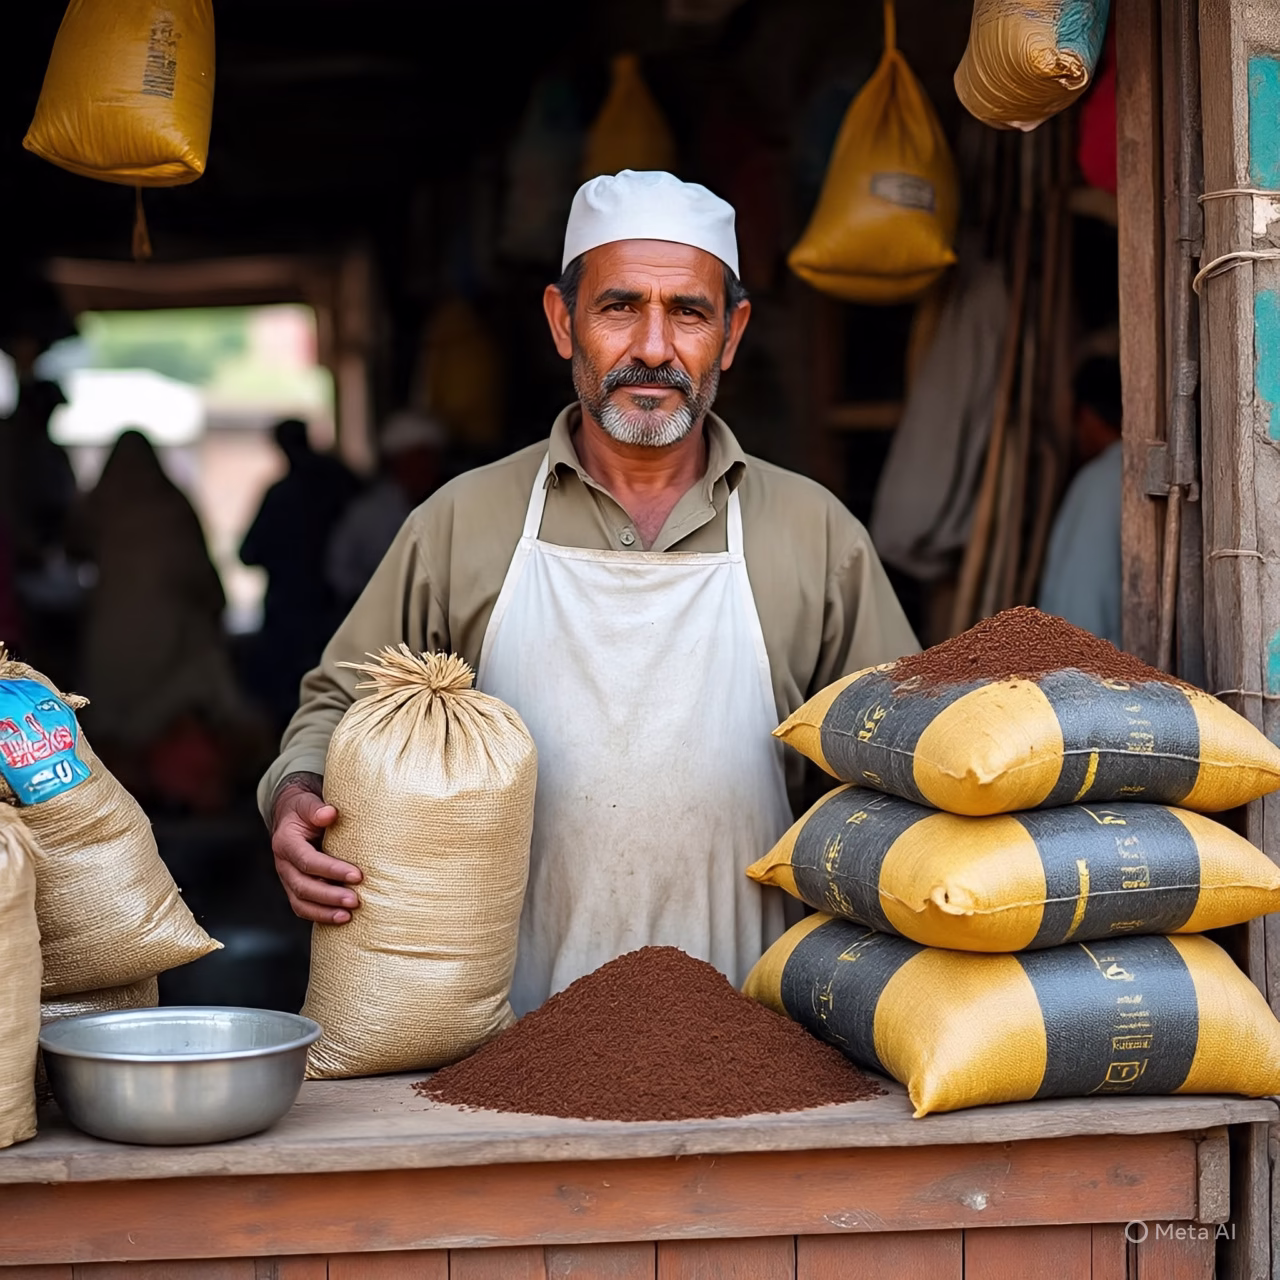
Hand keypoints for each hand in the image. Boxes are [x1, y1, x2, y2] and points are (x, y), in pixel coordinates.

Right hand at [270, 775, 361, 923]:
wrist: (291, 816)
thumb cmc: (304, 808)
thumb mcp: (308, 802)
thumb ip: (316, 808)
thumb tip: (330, 814)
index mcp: (285, 842)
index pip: (307, 860)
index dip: (331, 870)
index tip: (357, 875)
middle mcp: (283, 864)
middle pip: (303, 886)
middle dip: (330, 896)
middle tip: (356, 901)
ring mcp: (288, 878)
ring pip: (301, 902)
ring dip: (324, 912)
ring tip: (348, 916)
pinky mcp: (295, 888)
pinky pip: (304, 907)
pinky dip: (320, 916)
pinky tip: (341, 920)